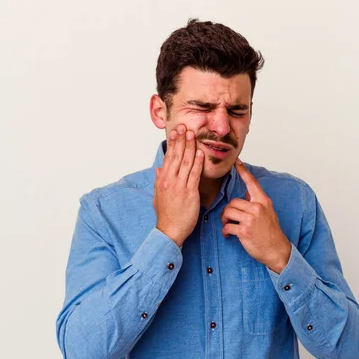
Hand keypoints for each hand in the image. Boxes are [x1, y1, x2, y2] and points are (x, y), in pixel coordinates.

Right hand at [153, 124, 204, 246]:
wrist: (170, 231)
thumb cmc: (166, 215)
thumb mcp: (158, 196)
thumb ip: (159, 181)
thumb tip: (159, 169)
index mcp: (162, 180)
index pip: (168, 157)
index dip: (173, 144)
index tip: (176, 132)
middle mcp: (169, 181)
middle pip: (176, 156)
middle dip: (181, 140)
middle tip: (185, 127)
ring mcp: (179, 186)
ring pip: (185, 162)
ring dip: (190, 147)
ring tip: (193, 135)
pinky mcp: (190, 193)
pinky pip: (194, 174)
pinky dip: (197, 163)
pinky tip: (200, 153)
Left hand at [220, 158, 290, 272]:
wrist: (276, 249)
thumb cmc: (271, 232)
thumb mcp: (268, 213)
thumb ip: (257, 202)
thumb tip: (247, 192)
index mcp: (263, 201)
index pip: (252, 183)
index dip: (243, 171)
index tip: (236, 161)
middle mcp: (258, 208)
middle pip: (233, 202)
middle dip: (228, 211)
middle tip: (228, 219)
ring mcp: (251, 219)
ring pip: (228, 212)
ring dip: (225, 220)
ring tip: (228, 226)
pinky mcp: (244, 231)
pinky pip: (227, 226)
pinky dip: (225, 231)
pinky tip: (228, 235)